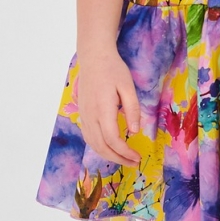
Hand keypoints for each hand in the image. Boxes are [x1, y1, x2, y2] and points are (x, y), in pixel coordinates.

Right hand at [75, 49, 142, 166]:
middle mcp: (90, 116)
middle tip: (133, 163)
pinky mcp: (82, 114)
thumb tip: (135, 132)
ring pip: (92, 144)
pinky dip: (98, 147)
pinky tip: (109, 149)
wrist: (93, 57)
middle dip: (117, 159)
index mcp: (103, 110)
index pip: (112, 139)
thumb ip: (132, 109)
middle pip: (101, 146)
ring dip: (108, 156)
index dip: (124, 152)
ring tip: (124, 159)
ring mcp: (84, 116)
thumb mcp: (128, 87)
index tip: (137, 157)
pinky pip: (88, 136)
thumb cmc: (113, 70)